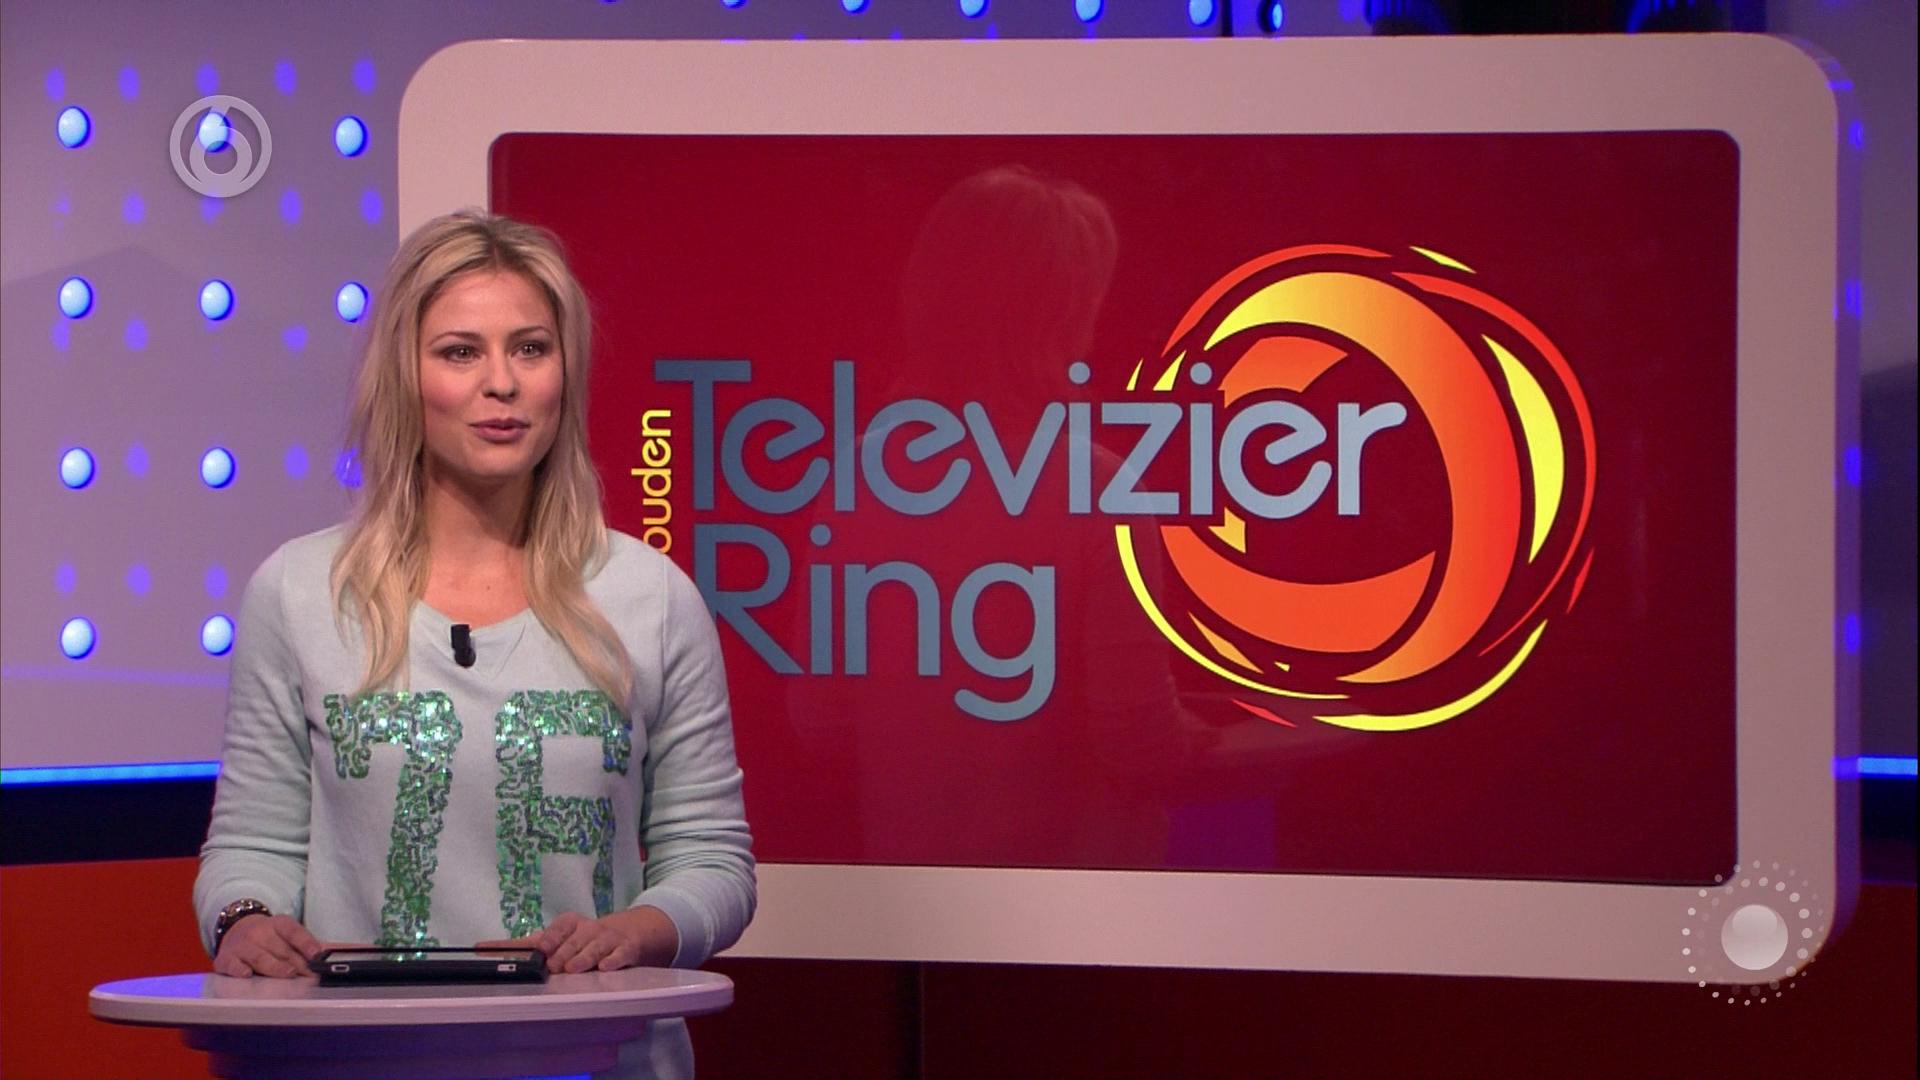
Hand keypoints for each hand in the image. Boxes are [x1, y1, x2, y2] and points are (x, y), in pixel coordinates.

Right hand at [214, 914, 322, 977]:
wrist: (235, 929)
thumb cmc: (268, 937)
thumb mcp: (286, 933)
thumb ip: (306, 944)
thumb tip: (333, 953)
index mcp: (278, 924)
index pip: (294, 932)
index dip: (306, 943)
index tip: (317, 955)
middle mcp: (259, 932)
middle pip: (280, 949)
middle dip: (297, 963)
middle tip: (310, 975)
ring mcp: (241, 945)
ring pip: (260, 957)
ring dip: (275, 966)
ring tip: (289, 974)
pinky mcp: (226, 958)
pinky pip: (233, 965)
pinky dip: (239, 969)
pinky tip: (247, 974)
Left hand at [479, 908, 677, 973]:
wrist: (627, 933)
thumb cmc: (581, 940)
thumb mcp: (555, 939)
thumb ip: (522, 947)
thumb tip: (480, 948)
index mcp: (568, 924)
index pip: (556, 929)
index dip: (548, 940)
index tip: (540, 950)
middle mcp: (588, 928)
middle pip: (575, 940)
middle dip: (565, 953)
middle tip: (555, 967)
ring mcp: (608, 938)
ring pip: (596, 946)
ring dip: (584, 957)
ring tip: (573, 969)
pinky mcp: (626, 949)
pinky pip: (620, 954)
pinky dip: (613, 960)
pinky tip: (606, 967)